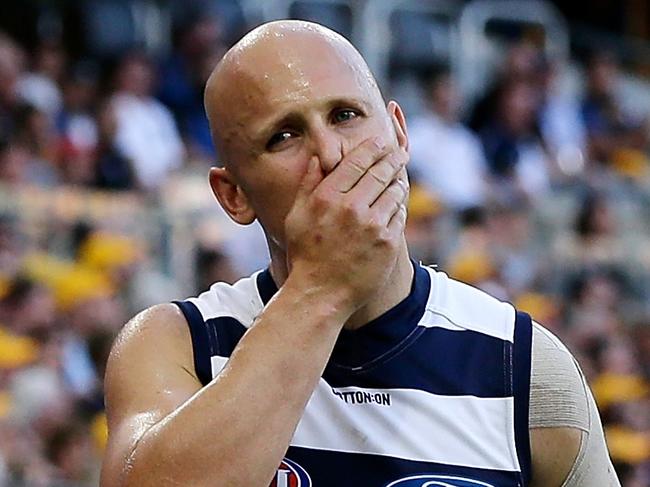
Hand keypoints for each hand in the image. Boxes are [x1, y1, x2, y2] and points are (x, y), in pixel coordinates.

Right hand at [284, 133, 408, 313]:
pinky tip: (396, 204)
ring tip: (399, 175)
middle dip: (392, 158)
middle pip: (380, 172)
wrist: (321, 293)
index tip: (380, 141)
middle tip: (399, 152)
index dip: (372, 147)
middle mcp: (351, 208)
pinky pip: (399, 214)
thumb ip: (308, 185)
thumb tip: (319, 158)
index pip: (357, 161)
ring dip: (398, 181)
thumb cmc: (305, 254)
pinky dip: (398, 206)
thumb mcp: (296, 217)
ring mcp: (372, 225)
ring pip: (394, 192)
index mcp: (327, 197)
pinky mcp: (388, 243)